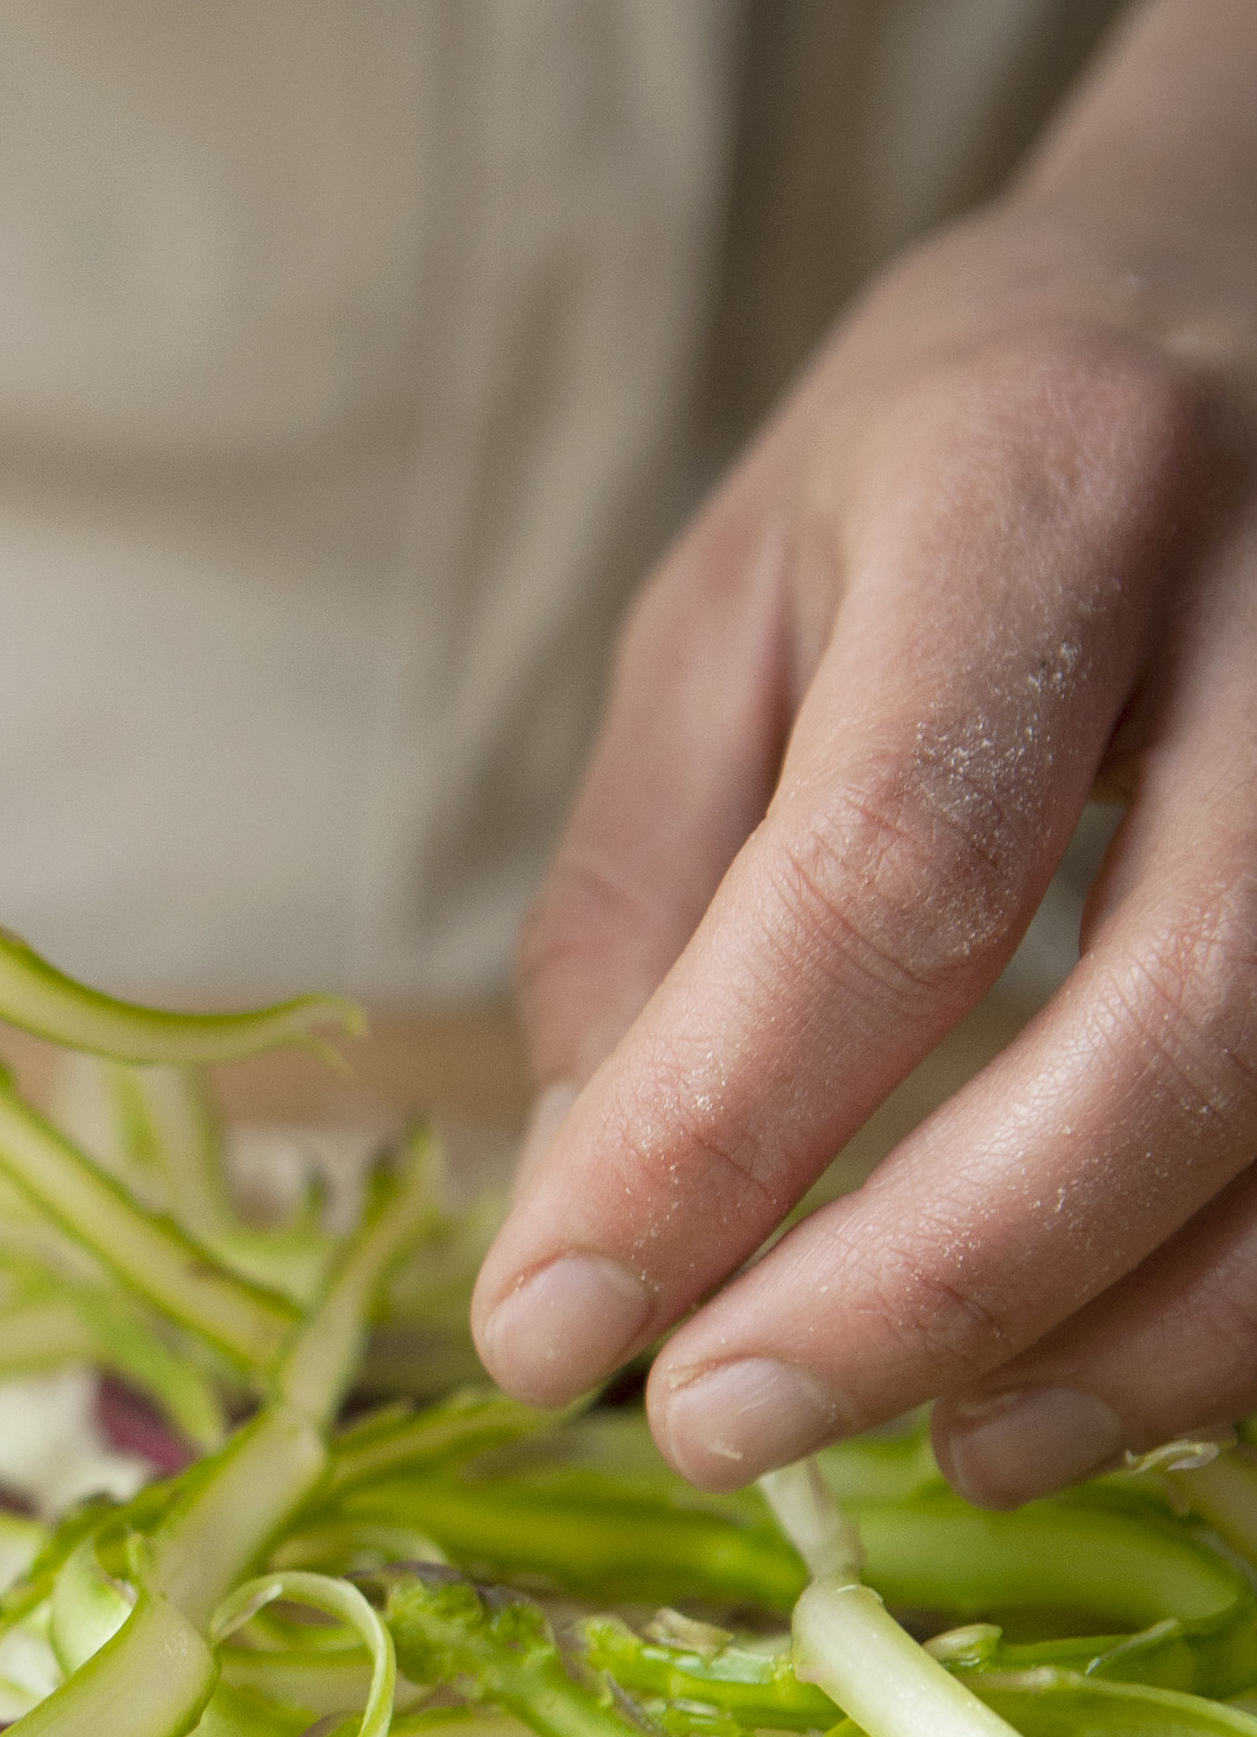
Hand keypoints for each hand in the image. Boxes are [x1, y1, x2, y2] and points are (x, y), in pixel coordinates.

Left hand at [473, 0, 1256, 1507]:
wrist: (1246, 290)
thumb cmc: (954, 464)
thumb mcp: (739, 609)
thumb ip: (653, 891)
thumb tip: (588, 1205)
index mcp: (1038, 494)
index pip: (882, 874)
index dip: (713, 1139)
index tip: (550, 1327)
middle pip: (1166, 1025)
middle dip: (926, 1286)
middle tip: (716, 1426)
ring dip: (1117, 1344)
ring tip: (920, 1446)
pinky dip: (1237, 1308)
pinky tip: (1087, 1375)